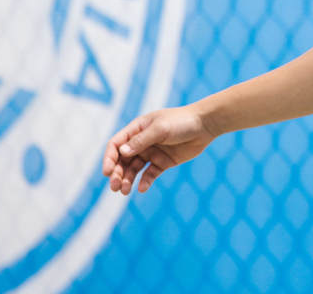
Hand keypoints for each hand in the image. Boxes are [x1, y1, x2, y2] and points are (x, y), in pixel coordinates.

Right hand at [101, 105, 216, 194]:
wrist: (205, 125)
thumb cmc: (182, 121)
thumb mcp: (160, 129)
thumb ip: (141, 141)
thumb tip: (121, 153)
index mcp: (137, 129)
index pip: (116, 144)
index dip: (109, 158)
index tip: (107, 172)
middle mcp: (142, 142)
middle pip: (122, 160)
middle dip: (116, 173)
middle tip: (115, 186)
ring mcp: (152, 153)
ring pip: (134, 169)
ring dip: (127, 180)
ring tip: (124, 191)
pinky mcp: (163, 162)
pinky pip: (150, 174)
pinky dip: (144, 182)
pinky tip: (141, 189)